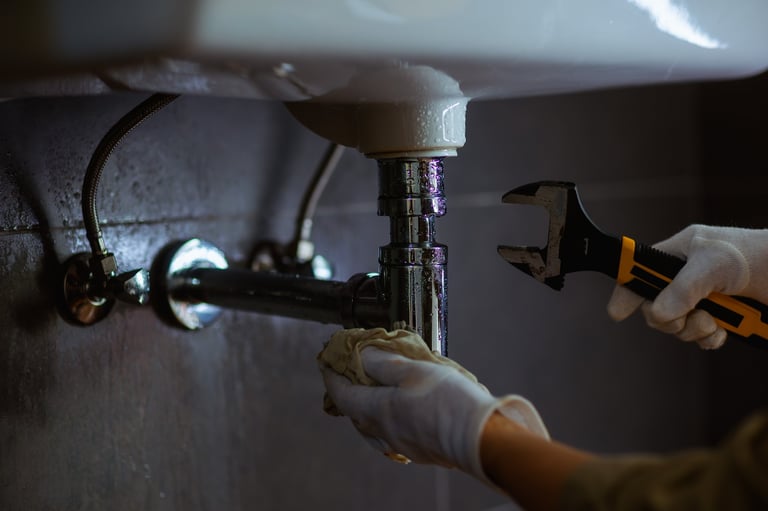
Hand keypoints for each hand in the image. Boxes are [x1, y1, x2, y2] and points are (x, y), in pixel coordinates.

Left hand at [320, 347, 547, 481]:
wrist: (482, 438)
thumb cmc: (449, 402)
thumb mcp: (414, 370)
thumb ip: (384, 363)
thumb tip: (360, 356)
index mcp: (377, 410)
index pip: (342, 393)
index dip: (331, 374)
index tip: (326, 360)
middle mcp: (385, 431)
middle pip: (355, 412)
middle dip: (347, 392)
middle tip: (348, 374)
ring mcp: (402, 444)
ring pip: (372, 427)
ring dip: (367, 409)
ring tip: (371, 394)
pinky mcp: (422, 450)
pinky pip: (393, 435)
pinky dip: (388, 420)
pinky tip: (399, 414)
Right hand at [607, 224, 767, 348]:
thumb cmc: (758, 255)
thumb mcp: (715, 265)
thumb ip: (683, 289)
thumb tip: (658, 313)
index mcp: (679, 254)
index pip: (639, 270)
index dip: (626, 290)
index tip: (617, 312)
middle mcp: (686, 276)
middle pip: (655, 306)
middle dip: (671, 318)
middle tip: (692, 316)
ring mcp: (703, 298)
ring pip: (677, 325)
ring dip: (695, 330)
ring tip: (715, 322)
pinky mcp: (721, 317)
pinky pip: (700, 337)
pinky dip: (710, 339)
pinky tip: (724, 331)